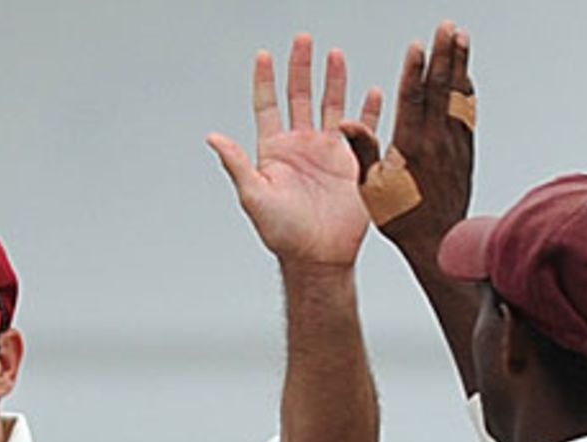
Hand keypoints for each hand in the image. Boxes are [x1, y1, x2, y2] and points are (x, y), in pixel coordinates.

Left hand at [209, 35, 382, 269]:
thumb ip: (237, 165)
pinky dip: (368, 112)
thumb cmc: (283, 234)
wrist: (318, 257)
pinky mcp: (352, 164)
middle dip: (300, 67)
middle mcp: (301, 147)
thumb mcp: (254, 197)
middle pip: (299, 96)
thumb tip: (213, 138)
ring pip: (330, 106)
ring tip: (335, 55)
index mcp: (275, 151)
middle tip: (303, 40)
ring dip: (333, 81)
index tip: (264, 55)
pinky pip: (362, 131)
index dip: (265, 81)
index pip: (267, 106)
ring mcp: (328, 153)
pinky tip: (373, 93)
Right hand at [340, 21, 474, 250]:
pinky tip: (466, 75)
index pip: (413, 100)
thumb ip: (362, 151)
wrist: (438, 242)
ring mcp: (454, 146)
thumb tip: (345, 123)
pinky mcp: (465, 153)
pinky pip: (467, 113)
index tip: (418, 47)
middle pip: (440, 89)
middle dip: (444, 54)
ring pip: (458, 96)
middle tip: (447, 27)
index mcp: (410, 149)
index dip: (415, 71)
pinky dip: (466, 90)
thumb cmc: (402, 219)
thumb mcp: (371, 188)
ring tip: (460, 36)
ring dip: (459, 64)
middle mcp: (436, 143)